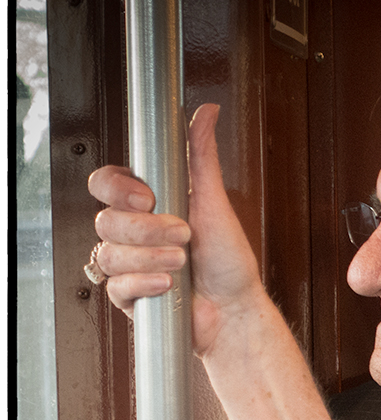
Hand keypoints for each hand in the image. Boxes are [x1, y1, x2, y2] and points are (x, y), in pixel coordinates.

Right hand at [87, 104, 264, 356]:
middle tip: (183, 234)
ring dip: (151, 257)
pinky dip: (145, 283)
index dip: (118, 188)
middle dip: (148, 229)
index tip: (148, 197)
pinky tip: (168, 283)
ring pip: (109, 253)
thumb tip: (207, 111)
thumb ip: (202, 156)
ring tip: (182, 261)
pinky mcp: (128, 295)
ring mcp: (127, 264)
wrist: (235, 308)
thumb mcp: (215, 202)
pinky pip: (116, 286)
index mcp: (147, 206)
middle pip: (106, 219)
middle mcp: (132, 233)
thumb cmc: (228, 259)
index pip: (106, 184)